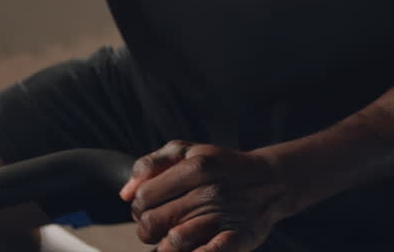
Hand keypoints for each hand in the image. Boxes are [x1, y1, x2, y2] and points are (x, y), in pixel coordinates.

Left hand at [118, 141, 294, 251]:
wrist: (268, 181)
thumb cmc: (218, 165)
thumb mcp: (185, 150)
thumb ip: (151, 164)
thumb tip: (125, 193)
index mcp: (194, 167)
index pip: (144, 197)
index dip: (138, 207)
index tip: (145, 209)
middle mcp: (209, 191)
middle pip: (153, 222)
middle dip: (147, 228)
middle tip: (155, 226)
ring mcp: (224, 215)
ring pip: (174, 241)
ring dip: (164, 246)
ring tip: (169, 240)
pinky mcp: (239, 237)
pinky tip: (191, 250)